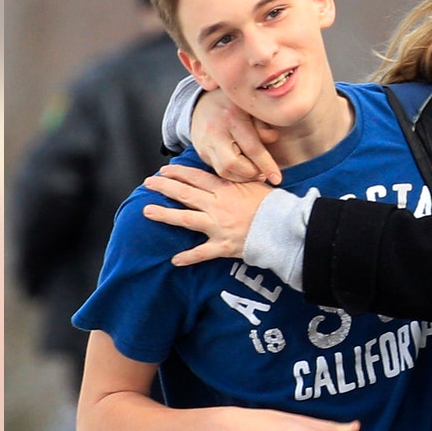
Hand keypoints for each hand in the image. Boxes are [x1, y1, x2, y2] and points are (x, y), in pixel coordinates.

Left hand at [142, 164, 270, 265]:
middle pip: (185, 194)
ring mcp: (218, 226)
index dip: (178, 173)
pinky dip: (188, 257)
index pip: (196, 178)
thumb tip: (233, 170)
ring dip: (164, 215)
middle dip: (164, 187)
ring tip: (147, 211)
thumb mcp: (256, 184)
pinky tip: (174, 260)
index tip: (164, 170)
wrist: (284, 227)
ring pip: (185, 219)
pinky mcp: (223, 246)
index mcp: (226, 189)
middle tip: (148, 183)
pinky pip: (202, 253)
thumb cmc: (274, 205)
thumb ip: (240, 178)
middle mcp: (217, 206)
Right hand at [191, 90, 281, 184]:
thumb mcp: (250, 107)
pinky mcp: (202, 153)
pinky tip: (243, 171)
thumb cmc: (234, 105)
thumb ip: (262, 123)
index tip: (277, 178)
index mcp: (232, 117)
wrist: (203, 103)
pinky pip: (218, 170)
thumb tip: (273, 138)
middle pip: (233, 164)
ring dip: (242, 177)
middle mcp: (216, 131)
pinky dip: (233, 174)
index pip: (251, 147)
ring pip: (224, 171)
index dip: (266, 165)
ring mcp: (206, 143)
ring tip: (255, 172)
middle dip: (251, 173)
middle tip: (263, 173)